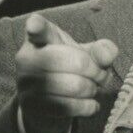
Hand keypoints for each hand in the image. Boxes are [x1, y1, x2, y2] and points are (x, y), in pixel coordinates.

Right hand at [15, 13, 118, 132]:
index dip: (36, 26)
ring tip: (92, 89)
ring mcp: (26, 83)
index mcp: (40, 37)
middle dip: (96, 71)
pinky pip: (68, 107)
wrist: (48, 100)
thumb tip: (106, 56)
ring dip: (92, 90)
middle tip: (100, 76)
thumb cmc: (67, 69)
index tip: (34, 25)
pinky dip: (87, 107)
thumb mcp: (84, 54)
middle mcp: (27, 58)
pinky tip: (90, 104)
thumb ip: (100, 50)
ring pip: (74, 86)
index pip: (37, 28)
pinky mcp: (31, 106)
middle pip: (75, 61)